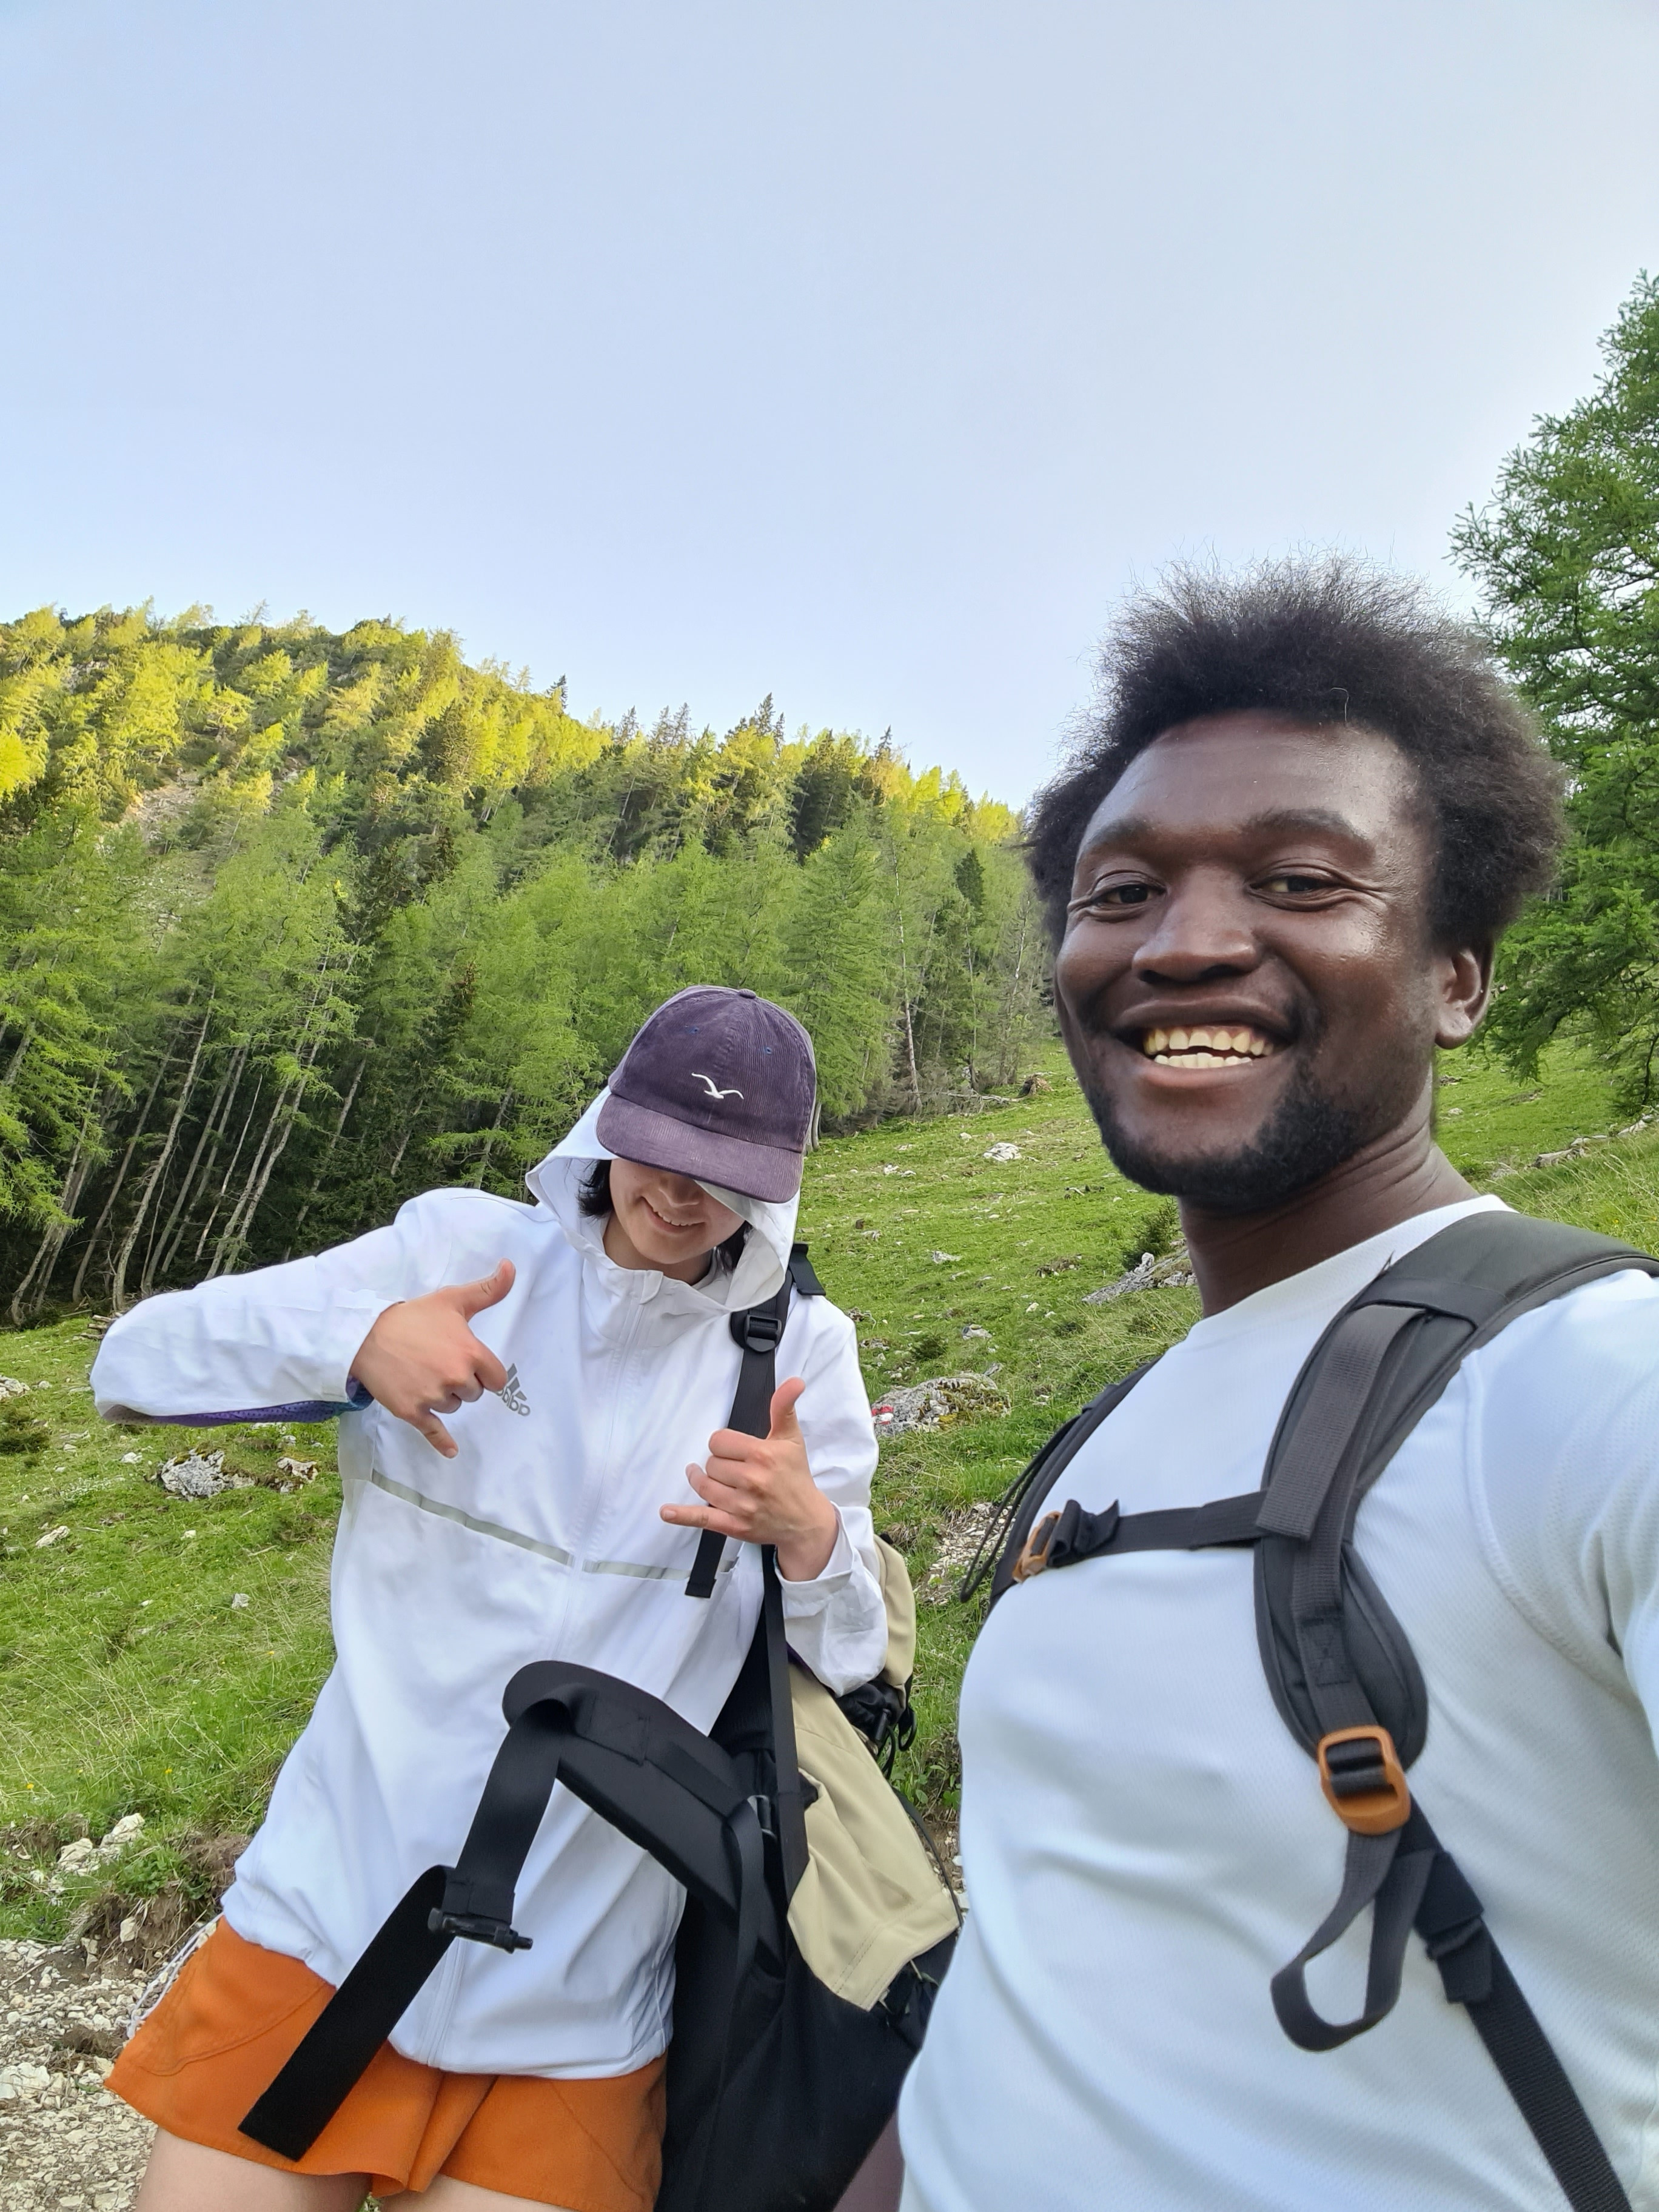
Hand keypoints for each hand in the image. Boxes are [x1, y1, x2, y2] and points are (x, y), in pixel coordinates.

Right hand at [349, 1260, 514, 1456]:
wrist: (366, 1334)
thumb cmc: (413, 1316)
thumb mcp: (452, 1299)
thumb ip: (487, 1289)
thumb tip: (511, 1266)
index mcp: (470, 1353)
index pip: (496, 1378)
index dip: (485, 1372)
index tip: (471, 1363)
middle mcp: (454, 1377)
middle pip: (475, 1393)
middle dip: (463, 1382)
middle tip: (439, 1363)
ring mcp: (432, 1396)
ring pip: (454, 1406)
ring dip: (445, 1396)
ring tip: (423, 1373)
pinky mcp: (412, 1411)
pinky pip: (433, 1431)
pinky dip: (442, 1442)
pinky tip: (451, 1451)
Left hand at [663, 1376, 840, 1581]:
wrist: (806, 1520)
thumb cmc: (795, 1476)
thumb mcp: (791, 1439)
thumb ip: (784, 1408)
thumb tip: (794, 1381)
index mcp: (762, 1455)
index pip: (719, 1441)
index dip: (725, 1444)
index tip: (736, 1450)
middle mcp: (751, 1480)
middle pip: (711, 1463)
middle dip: (720, 1464)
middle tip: (736, 1469)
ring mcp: (742, 1505)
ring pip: (704, 1485)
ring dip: (703, 1480)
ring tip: (710, 1478)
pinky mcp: (734, 1525)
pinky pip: (703, 1518)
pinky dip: (683, 1515)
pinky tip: (666, 1512)